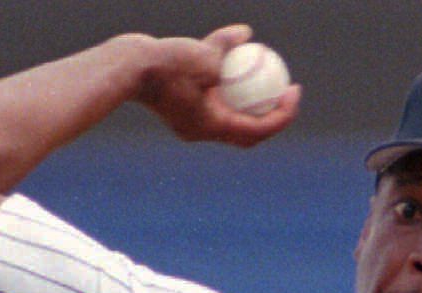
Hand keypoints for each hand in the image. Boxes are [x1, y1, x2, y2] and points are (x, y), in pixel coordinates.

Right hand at [133, 25, 300, 146]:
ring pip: (231, 112)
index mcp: (211, 126)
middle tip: (288, 90)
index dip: (282, 114)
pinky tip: (237, 55)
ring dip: (250, 97)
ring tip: (268, 73)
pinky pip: (214, 97)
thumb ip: (225, 48)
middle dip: (271, 113)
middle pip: (248, 129)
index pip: (257, 129)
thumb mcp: (201, 55)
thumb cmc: (164, 64)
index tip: (294, 91)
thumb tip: (246, 35)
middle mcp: (203, 129)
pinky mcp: (183, 106)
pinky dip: (228, 82)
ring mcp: (192, 120)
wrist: (127, 69)